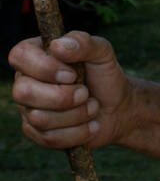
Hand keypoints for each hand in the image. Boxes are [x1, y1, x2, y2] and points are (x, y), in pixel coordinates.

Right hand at [9, 31, 132, 150]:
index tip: (72, 74)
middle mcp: (25, 81)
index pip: (19, 56)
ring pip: (39, 118)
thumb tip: (57, 45)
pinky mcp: (38, 133)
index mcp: (35, 55)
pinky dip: (78, 132)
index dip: (44, 68)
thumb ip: (83, 42)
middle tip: (85, 93)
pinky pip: (50, 138)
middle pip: (23, 92)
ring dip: (76, 114)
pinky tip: (91, 124)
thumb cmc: (105, 76)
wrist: (118, 108)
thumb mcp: (102, 52)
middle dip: (62, 96)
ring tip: (92, 107)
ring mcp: (29, 109)